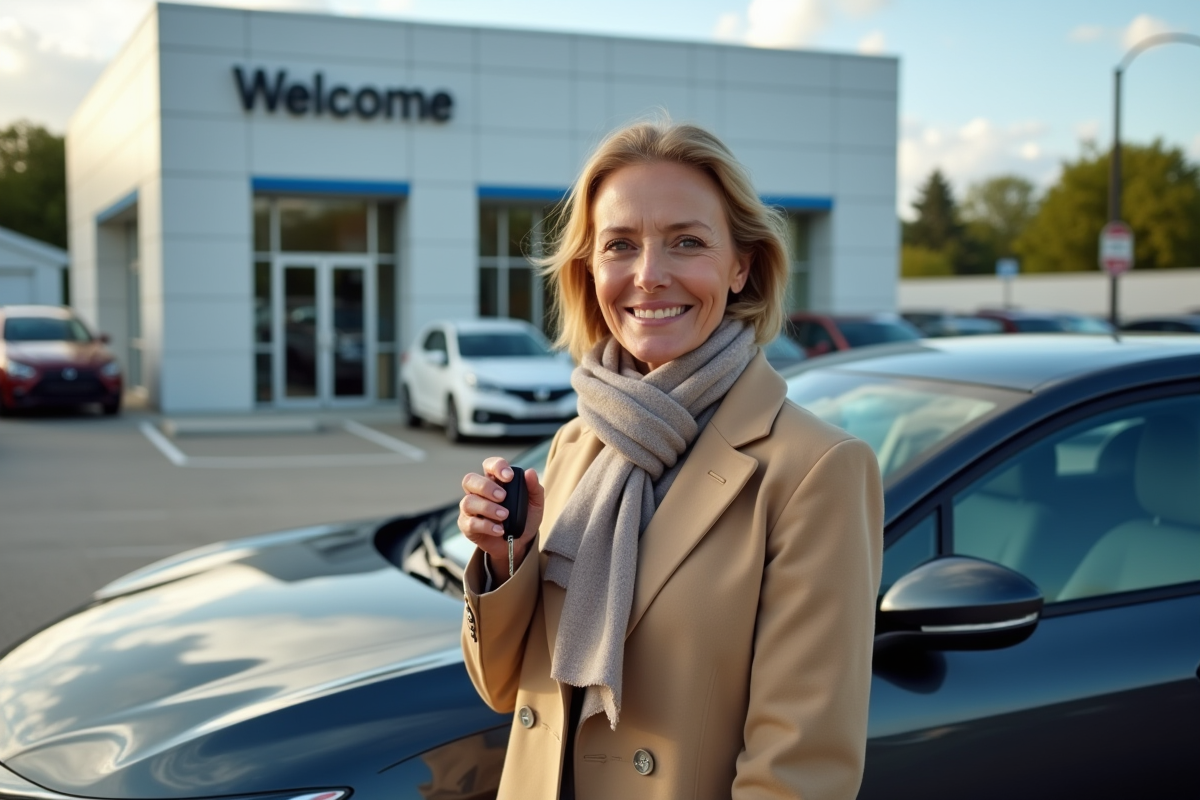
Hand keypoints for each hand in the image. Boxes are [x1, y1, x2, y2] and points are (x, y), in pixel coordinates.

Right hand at [459, 457, 544, 584]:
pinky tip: (500, 529)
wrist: (520, 544)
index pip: (489, 465)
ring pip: (468, 501)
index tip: (509, 476)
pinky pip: (470, 522)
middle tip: (503, 496)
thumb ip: (534, 488)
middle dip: (486, 487)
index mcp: (494, 481)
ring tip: (504, 515)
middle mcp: (478, 492)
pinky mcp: (467, 525)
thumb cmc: (524, 519)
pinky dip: (487, 526)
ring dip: (487, 508)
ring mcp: (470, 509)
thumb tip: (530, 472)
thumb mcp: (535, 504)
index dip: (496, 467)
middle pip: (470, 480)